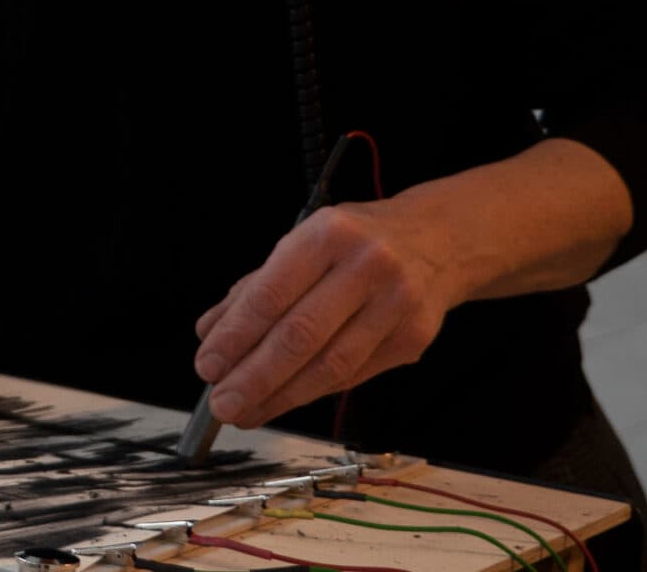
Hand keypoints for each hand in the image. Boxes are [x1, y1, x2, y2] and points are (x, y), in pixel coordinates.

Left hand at [190, 200, 460, 428]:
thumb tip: (210, 333)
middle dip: (255, 376)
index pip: (271, 294)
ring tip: (246, 412)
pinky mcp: (414, 338)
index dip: (236, 336)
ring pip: (331, 365)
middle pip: (301, 336)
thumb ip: (254, 287)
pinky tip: (284, 401)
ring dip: (281, 396)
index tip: (207, 366)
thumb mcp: (303, 244)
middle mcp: (367, 266)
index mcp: (327, 234)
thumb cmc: (356, 242)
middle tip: (223, 404)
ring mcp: (396, 304)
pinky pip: (354, 374)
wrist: (439, 240)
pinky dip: (313, 392)